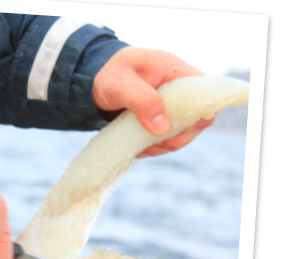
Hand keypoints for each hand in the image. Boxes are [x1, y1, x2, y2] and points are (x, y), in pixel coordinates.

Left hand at [92, 47, 213, 156]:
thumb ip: (144, 102)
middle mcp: (176, 90)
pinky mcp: (154, 120)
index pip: (206, 94)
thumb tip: (163, 129)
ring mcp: (166, 107)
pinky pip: (163, 138)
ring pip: (179, 133)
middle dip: (179, 137)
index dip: (200, 113)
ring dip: (163, 146)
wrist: (89, 79)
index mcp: (176, 72)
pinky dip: (152, 147)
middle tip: (158, 144)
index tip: (179, 129)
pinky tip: (137, 149)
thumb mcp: (121, 83)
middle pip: (196, 119)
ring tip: (143, 148)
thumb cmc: (106, 73)